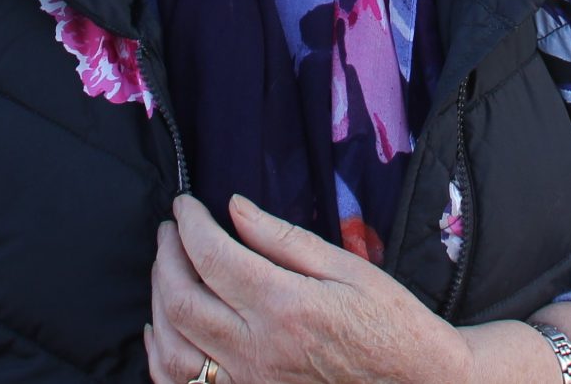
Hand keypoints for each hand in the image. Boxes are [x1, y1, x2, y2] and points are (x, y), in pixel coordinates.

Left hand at [146, 192, 472, 383]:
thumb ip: (282, 239)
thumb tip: (234, 208)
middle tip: (170, 230)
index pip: (212, 257)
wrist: (412, 380)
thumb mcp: (344, 266)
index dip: (189, 224)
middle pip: (181, 300)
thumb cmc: (387, 319)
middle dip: (167, 256)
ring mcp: (249, 381)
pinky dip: (161, 354)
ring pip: (172, 345)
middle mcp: (258, 349)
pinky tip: (162, 326)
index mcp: (285, 306)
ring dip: (157, 301)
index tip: (185, 205)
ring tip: (166, 269)